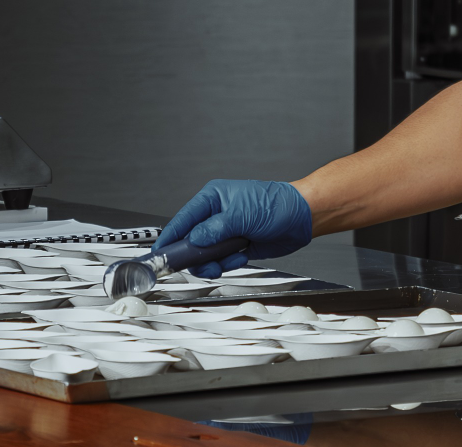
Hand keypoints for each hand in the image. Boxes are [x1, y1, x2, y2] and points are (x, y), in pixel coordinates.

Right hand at [154, 179, 312, 277]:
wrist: (301, 218)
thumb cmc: (278, 205)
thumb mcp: (242, 214)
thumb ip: (215, 229)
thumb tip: (194, 240)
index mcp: (213, 198)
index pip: (183, 219)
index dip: (170, 237)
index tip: (160, 255)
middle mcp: (216, 215)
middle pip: (190, 241)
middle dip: (197, 255)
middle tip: (205, 262)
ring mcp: (225, 231)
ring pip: (204, 255)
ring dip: (213, 262)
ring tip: (228, 259)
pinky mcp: (234, 246)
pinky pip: (220, 261)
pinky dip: (228, 264)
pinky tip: (241, 256)